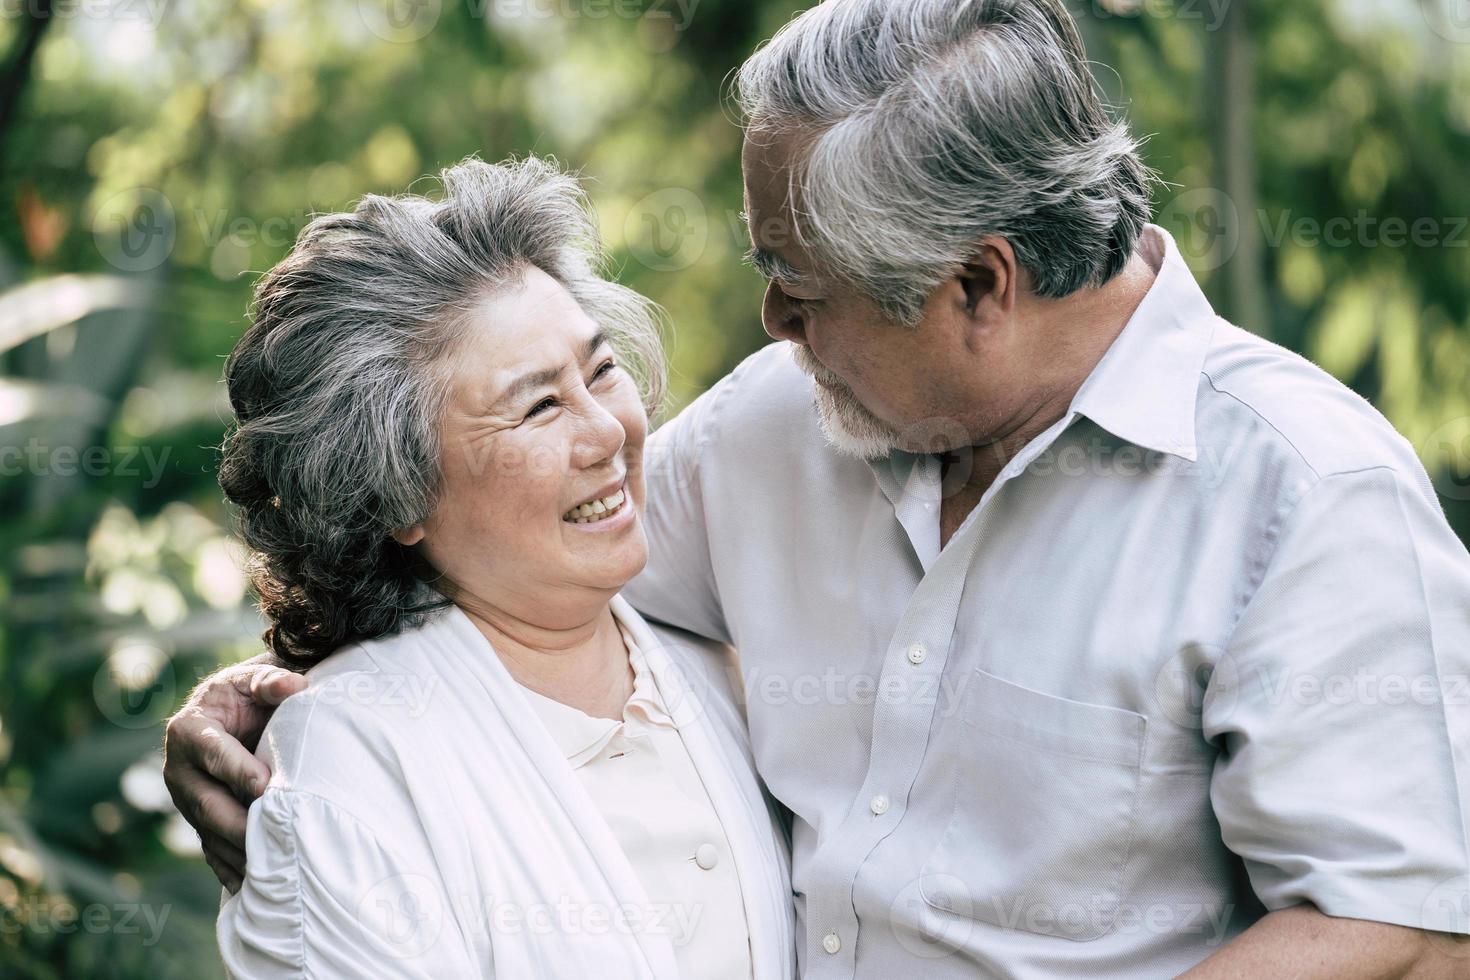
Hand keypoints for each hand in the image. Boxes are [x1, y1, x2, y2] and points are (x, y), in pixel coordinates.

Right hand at [163, 655, 307, 891]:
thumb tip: (295, 685)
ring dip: (235, 852)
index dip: (239, 771)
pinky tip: (250, 888)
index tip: (265, 787)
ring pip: (209, 832)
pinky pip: (211, 849)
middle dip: (236, 823)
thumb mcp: (252, 679)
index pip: (215, 754)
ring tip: (266, 870)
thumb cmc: (246, 693)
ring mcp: (186, 800)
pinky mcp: (198, 820)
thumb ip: (270, 681)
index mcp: (189, 730)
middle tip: (268, 838)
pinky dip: (229, 868)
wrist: (232, 709)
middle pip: (207, 803)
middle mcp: (179, 770)